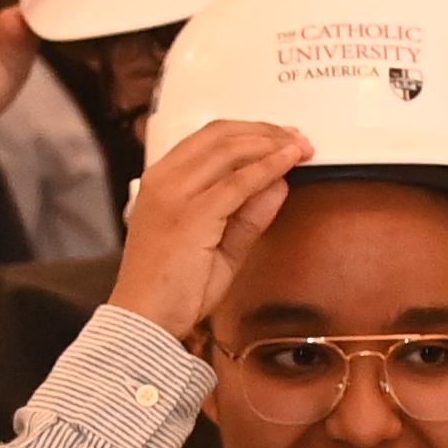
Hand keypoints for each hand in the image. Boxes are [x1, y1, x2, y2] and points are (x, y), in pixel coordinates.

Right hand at [113, 117, 311, 345]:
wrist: (147, 317)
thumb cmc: (176, 286)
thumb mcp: (222, 243)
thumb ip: (249, 212)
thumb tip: (279, 181)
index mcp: (162, 181)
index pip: (208, 138)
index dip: (250, 131)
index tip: (282, 136)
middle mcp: (164, 180)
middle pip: (221, 135)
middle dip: (266, 132)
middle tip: (299, 138)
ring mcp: (175, 194)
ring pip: (230, 151)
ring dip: (272, 144)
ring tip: (301, 148)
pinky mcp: (192, 214)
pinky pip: (238, 182)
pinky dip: (268, 168)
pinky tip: (289, 163)